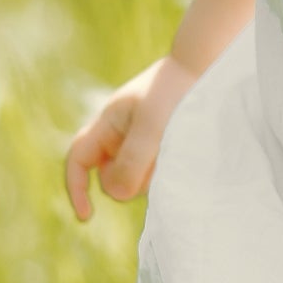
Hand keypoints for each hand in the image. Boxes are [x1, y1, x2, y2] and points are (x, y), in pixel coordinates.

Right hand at [64, 55, 199, 220]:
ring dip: (151, 172)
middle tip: (160, 160)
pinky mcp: (160, 139)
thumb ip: (132, 161)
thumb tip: (114, 194)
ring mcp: (140, 135)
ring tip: (174, 148)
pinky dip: (163, 166)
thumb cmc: (176, 91)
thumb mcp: (152, 127)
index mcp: (109, 121)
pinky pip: (154, 167)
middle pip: (110, 173)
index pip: (79, 159)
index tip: (87, 216)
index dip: (76, 188)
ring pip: (134, 173)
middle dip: (130, 178)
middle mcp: (120, 130)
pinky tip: (180, 152)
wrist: (206, 66)